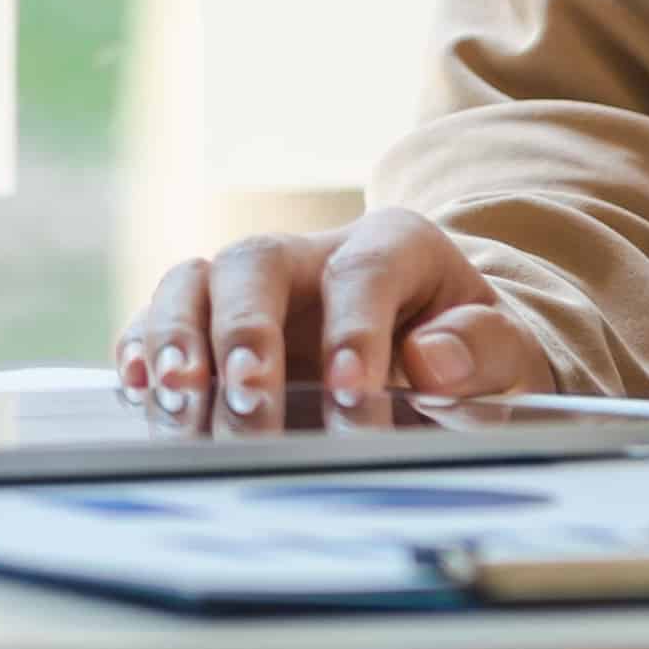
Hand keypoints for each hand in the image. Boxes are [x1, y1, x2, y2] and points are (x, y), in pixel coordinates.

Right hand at [113, 208, 564, 431]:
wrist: (446, 358)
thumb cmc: (474, 356)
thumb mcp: (511, 353)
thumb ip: (483, 349)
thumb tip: (431, 359)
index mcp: (392, 243)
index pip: (361, 271)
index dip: (354, 331)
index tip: (352, 398)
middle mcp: (310, 252)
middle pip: (256, 264)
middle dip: (245, 336)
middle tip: (248, 405)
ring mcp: (254, 287)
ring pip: (196, 281)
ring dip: (180, 340)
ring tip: (179, 402)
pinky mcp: (213, 324)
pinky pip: (160, 319)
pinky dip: (143, 348)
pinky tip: (138, 389)